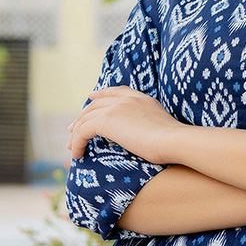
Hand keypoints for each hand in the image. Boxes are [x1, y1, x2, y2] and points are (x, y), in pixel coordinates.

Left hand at [66, 86, 180, 165]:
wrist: (173, 140)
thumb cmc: (173, 141)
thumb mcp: (161, 125)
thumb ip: (149, 122)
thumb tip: (145, 134)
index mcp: (140, 98)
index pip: (115, 91)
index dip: (100, 95)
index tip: (91, 98)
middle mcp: (126, 99)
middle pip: (95, 104)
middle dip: (82, 116)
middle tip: (73, 129)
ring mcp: (116, 107)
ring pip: (86, 118)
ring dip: (76, 133)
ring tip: (72, 147)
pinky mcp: (107, 120)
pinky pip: (83, 131)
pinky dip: (77, 143)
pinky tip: (77, 154)